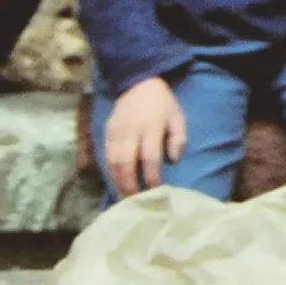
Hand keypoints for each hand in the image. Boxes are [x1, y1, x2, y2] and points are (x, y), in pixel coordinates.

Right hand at [104, 75, 185, 194]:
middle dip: (130, 185)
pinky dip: (110, 171)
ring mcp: (116, 131)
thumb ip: (179, 138)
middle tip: (135, 202)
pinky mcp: (107, 131)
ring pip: (113, 161)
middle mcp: (131, 130)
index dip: (152, 177)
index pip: (150, 157)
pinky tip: (116, 181)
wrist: (138, 82)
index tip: (156, 192)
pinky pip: (106, 154)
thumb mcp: (178, 116)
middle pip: (127, 162)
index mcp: (151, 126)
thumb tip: (173, 160)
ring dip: (118, 181)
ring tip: (124, 197)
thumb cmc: (162, 103)